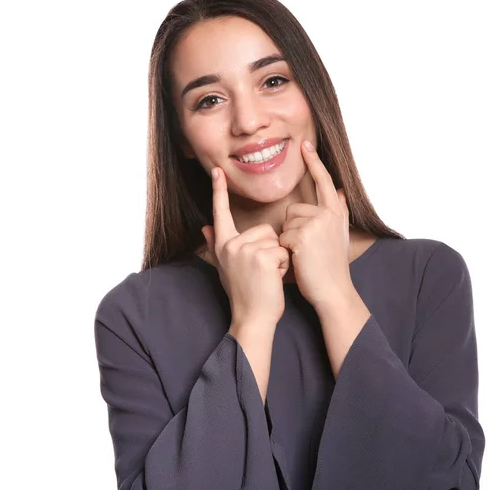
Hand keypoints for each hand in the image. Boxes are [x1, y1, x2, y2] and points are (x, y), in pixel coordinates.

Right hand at [201, 167, 289, 328]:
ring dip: (279, 257)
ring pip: (276, 239)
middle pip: (265, 229)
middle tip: (263, 271)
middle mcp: (231, 244)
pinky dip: (284, 266)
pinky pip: (282, 250)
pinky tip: (274, 279)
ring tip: (268, 275)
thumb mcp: (225, 267)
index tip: (217, 171)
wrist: (252, 318)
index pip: (220, 212)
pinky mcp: (261, 257)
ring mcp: (245, 250)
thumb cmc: (243, 293)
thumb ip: (215, 244)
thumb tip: (204, 226)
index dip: (218, 191)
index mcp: (223, 244)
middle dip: (271, 249)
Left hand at [278, 140, 352, 311]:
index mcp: (336, 212)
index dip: (314, 162)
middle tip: (308, 250)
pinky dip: (286, 250)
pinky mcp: (303, 236)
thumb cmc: (331, 265)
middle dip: (293, 229)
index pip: (323, 181)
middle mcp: (329, 214)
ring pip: (286, 223)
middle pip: (294, 209)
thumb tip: (341, 190)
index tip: (305, 144)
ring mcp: (316, 224)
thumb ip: (339, 210)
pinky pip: (283, 236)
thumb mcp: (339, 234)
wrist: (333, 290)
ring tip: (304, 255)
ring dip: (289, 240)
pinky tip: (299, 260)